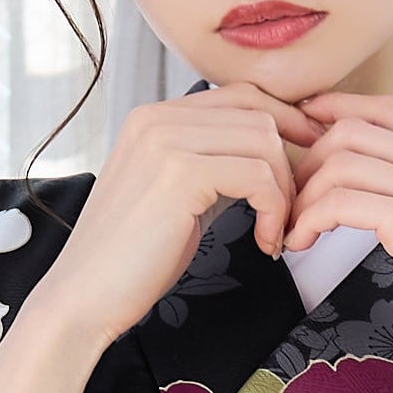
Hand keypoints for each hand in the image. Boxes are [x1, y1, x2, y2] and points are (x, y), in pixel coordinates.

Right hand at [31, 86, 306, 348]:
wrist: (85, 296)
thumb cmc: (131, 260)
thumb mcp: (177, 197)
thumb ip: (213, 167)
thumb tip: (267, 161)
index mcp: (154, 117)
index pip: (241, 96)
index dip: (285, 124)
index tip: (307, 163)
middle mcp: (158, 117)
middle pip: (259, 113)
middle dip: (289, 163)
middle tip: (291, 212)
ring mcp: (166, 140)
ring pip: (264, 141)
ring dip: (284, 191)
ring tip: (274, 232)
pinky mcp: (180, 173)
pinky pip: (258, 174)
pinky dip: (273, 211)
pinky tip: (264, 243)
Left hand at [284, 94, 392, 392]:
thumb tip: (371, 183)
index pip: (389, 110)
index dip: (339, 109)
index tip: (303, 129)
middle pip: (357, 130)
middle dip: (310, 160)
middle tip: (292, 199)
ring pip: (342, 162)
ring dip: (304, 195)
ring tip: (294, 229)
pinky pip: (341, 200)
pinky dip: (310, 219)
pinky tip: (302, 243)